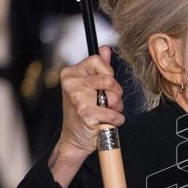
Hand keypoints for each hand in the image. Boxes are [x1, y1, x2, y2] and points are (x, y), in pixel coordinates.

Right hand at [49, 45, 124, 187]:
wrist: (75, 138)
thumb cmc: (84, 112)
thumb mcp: (89, 86)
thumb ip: (98, 67)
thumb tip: (105, 49)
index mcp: (71, 73)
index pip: (98, 60)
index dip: (109, 74)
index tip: (105, 85)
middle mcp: (71, 83)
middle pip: (109, 79)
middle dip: (116, 93)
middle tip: (108, 102)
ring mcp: (77, 98)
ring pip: (113, 96)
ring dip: (116, 108)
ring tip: (107, 112)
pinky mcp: (85, 113)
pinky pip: (112, 113)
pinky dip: (115, 120)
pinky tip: (107, 122)